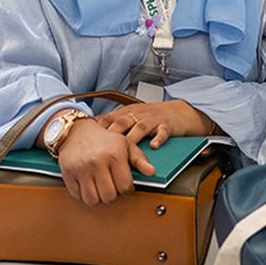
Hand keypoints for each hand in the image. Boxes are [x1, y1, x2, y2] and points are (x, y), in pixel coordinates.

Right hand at [55, 118, 154, 205]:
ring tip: (100, 187)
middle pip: (108, 196)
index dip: (126, 189)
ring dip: (98, 198)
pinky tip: (88, 185)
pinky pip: (77, 196)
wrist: (77, 131)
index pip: (124, 186)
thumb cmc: (105, 140)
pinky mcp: (67, 173)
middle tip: (112, 186)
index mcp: (115, 154)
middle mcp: (97, 162)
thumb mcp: (126, 144)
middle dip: (112, 195)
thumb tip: (152, 172)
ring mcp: (80, 168)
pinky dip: (83, 195)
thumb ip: (140, 159)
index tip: (124, 184)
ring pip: (92, 200)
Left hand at [97, 100, 213, 148]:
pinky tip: (154, 146)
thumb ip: (117, 125)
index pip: (109, 118)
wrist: (181, 111)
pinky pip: (162, 131)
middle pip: (122, 122)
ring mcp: (154, 119)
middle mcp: (139, 114)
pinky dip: (158, 138)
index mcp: (128, 112)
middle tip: (100, 150)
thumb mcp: (134, 117)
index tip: (85, 140)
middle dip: (111, 135)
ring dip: (132, 139)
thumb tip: (93, 138)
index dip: (97, 128)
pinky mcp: (168, 125)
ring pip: (140, 128)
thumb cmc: (155, 117)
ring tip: (125, 153)